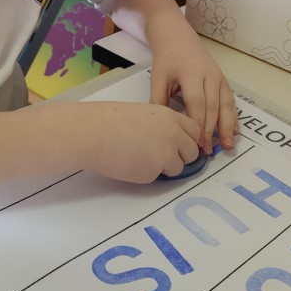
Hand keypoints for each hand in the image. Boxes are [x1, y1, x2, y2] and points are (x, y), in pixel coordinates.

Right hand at [81, 101, 201, 183]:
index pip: (194, 131)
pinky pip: (157, 176)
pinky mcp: (153, 172)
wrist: (95, 133)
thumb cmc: (111, 120)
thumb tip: (169, 139)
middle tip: (164, 156)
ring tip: (142, 157)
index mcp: (170, 117)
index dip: (188, 139)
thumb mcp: (144, 113)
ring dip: (165, 167)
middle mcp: (173, 135)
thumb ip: (162, 125)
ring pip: (178, 168)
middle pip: (192, 152)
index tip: (181, 144)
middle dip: (181, 156)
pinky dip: (147, 173)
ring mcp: (165, 155)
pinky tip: (132, 162)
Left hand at [150, 36, 238, 153]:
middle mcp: (209, 76)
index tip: (195, 142)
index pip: (197, 103)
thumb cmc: (167, 60)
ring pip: (226, 105)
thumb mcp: (158, 78)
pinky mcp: (224, 81)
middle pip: (213, 107)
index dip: (198, 124)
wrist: (178, 39)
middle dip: (211, 131)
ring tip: (227, 146)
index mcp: (192, 74)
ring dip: (227, 127)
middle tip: (208, 150)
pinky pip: (230, 101)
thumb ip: (158, 101)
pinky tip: (234, 132)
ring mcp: (219, 78)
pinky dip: (233, 117)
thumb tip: (160, 127)